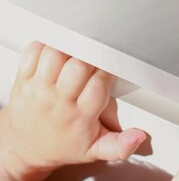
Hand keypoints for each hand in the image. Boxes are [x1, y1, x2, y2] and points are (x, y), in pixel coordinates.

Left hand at [0, 43, 146, 180]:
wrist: (26, 149)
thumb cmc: (62, 144)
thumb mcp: (94, 150)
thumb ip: (120, 145)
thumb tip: (138, 137)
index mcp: (79, 116)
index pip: (98, 86)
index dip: (108, 72)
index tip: (111, 69)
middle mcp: (58, 101)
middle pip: (77, 67)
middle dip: (91, 57)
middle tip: (94, 58)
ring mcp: (39, 88)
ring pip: (55, 55)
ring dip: (69, 48)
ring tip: (76, 52)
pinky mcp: (23, 78)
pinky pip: (33, 51)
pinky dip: (46, 44)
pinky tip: (56, 51)